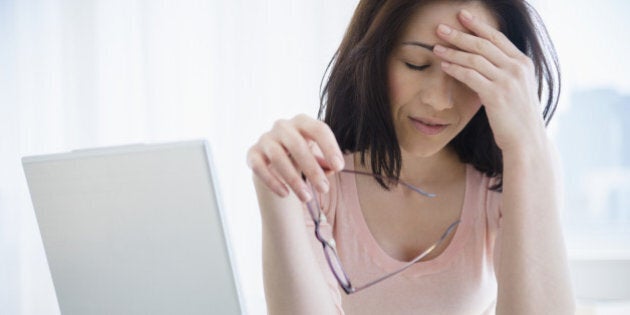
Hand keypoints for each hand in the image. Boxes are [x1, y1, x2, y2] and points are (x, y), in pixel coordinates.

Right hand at [247, 114, 344, 201]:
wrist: (275, 158)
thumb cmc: (303, 155)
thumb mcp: (317, 157)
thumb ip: (326, 162)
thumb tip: (332, 169)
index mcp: (302, 122)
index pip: (318, 129)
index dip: (330, 147)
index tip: (339, 167)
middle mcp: (282, 126)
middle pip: (297, 145)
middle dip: (312, 169)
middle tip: (324, 189)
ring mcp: (265, 139)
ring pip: (277, 157)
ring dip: (294, 179)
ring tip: (307, 198)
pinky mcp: (252, 154)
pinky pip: (259, 167)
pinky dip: (273, 182)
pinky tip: (285, 194)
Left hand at [433, 9, 546, 152]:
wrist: (527, 141)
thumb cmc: (518, 117)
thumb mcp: (517, 88)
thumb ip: (505, 72)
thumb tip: (484, 62)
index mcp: (523, 63)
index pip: (497, 37)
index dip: (478, 25)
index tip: (462, 16)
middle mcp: (517, 68)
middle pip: (483, 44)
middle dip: (459, 34)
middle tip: (440, 28)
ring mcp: (508, 81)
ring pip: (474, 58)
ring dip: (453, 51)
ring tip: (436, 47)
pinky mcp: (496, 95)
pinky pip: (470, 76)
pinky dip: (455, 69)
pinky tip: (443, 65)